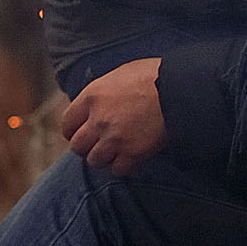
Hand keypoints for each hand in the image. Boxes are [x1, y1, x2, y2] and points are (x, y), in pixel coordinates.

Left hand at [61, 58, 164, 174]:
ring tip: (114, 152)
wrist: (179, 89)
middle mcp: (98, 120)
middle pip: (77, 146)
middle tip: (97, 144)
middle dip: (86, 146)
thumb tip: (94, 105)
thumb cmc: (153, 76)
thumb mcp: (119, 75)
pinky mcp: (133, 153)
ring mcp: (114, 139)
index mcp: (92, 97)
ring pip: (94, 161)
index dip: (72, 131)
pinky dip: (123, 166)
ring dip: (103, 157)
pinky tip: (130, 158)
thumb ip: (101, 93)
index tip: (78, 133)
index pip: (67, 123)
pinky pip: (118, 170)